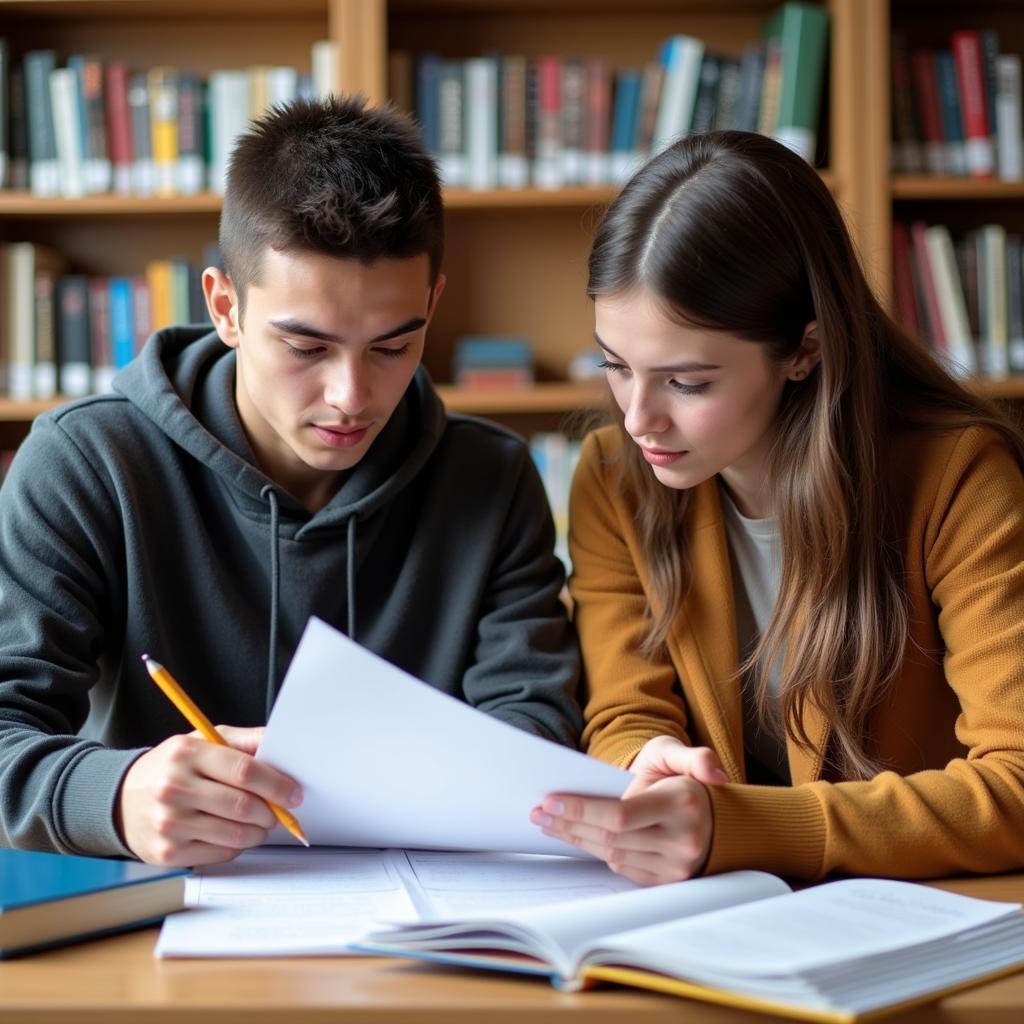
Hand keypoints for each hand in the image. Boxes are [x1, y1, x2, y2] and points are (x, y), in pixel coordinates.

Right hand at [116, 726, 301, 866]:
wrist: (121, 799)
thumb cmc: (172, 768)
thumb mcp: (203, 741)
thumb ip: (244, 741)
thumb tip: (281, 745)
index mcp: (186, 754)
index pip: (244, 771)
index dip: (276, 784)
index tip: (293, 792)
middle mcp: (174, 788)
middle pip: (242, 806)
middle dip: (272, 812)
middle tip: (279, 811)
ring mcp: (169, 823)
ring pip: (235, 834)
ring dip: (259, 831)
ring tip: (261, 822)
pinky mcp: (168, 852)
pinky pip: (221, 854)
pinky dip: (238, 845)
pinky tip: (234, 833)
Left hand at [530, 737, 726, 885]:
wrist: (707, 815)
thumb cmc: (682, 780)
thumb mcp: (680, 755)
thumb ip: (695, 756)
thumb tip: (715, 775)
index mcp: (683, 804)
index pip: (622, 814)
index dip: (583, 809)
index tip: (551, 800)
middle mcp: (683, 840)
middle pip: (612, 837)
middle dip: (570, 823)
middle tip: (539, 811)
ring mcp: (676, 866)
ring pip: (613, 855)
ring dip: (576, 839)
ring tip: (549, 823)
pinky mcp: (667, 880)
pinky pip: (623, 868)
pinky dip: (595, 851)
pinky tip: (575, 836)